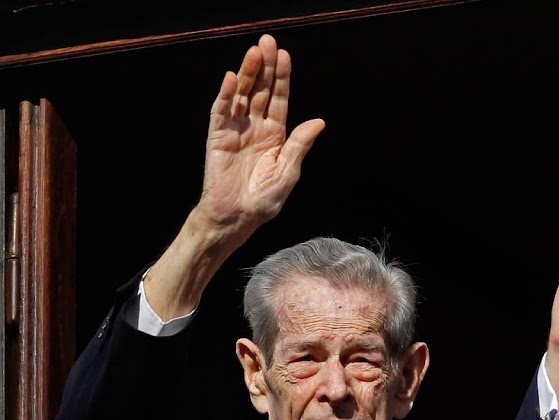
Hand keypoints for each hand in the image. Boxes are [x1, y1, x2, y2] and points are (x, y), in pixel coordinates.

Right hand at [193, 33, 325, 245]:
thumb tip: (319, 122)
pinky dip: (225, 95)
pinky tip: (230, 79)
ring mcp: (235, 130)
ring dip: (246, 73)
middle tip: (267, 41)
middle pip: (260, 90)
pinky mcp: (217, 137)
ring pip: (241, 95)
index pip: (278, 100)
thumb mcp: (288, 172)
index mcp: (275, 135)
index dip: (281, 78)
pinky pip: (220, 112)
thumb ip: (300, 146)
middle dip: (264, 66)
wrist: (237, 217)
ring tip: (253, 52)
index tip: (285, 56)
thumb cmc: (264, 199)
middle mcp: (255, 127)